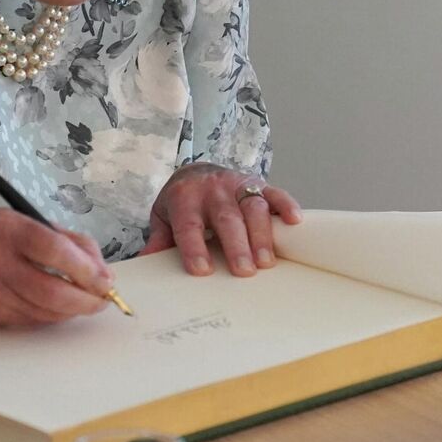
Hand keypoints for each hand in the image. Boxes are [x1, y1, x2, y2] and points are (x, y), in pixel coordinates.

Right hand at [0, 209, 114, 327]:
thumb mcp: (22, 223)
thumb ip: (65, 239)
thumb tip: (101, 268)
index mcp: (6, 229)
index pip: (54, 249)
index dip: (86, 268)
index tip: (105, 279)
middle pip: (52, 290)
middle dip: (87, 299)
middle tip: (103, 298)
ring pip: (47, 311)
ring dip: (74, 310)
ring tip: (86, 300)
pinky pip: (34, 320)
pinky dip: (54, 315)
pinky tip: (60, 306)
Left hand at [138, 163, 301, 276]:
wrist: (196, 170)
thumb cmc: (181, 202)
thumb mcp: (163, 217)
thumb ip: (158, 239)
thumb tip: (146, 263)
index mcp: (184, 197)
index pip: (188, 224)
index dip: (194, 247)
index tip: (201, 270)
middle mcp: (213, 188)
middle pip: (225, 218)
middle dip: (236, 245)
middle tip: (243, 271)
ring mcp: (238, 184)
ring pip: (253, 207)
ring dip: (261, 234)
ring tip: (267, 262)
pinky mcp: (258, 183)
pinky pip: (275, 192)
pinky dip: (286, 205)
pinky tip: (295, 222)